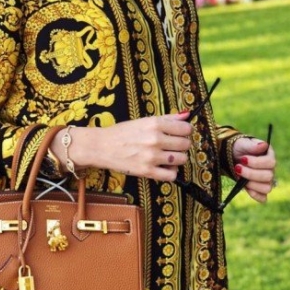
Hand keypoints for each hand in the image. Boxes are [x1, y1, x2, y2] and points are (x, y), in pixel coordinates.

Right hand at [59, 113, 192, 182]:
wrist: (102, 146)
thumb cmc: (123, 132)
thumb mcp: (144, 120)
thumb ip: (167, 118)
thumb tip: (186, 114)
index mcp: (155, 124)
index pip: (186, 128)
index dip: (185, 131)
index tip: (180, 133)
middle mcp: (155, 139)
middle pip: (185, 144)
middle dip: (181, 145)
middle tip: (172, 145)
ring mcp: (152, 156)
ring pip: (181, 159)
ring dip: (177, 158)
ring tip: (167, 156)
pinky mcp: (147, 171)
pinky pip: (172, 175)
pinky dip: (171, 172)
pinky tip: (164, 167)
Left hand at [232, 137, 276, 203]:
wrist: (232, 156)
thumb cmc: (239, 148)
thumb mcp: (242, 143)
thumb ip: (252, 145)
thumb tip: (263, 145)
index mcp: (269, 155)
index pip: (270, 163)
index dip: (257, 163)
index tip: (243, 159)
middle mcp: (270, 169)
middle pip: (269, 176)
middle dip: (251, 173)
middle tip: (237, 168)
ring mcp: (266, 181)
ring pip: (267, 188)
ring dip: (252, 184)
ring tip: (239, 177)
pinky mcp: (259, 190)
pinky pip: (263, 198)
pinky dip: (255, 195)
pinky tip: (245, 188)